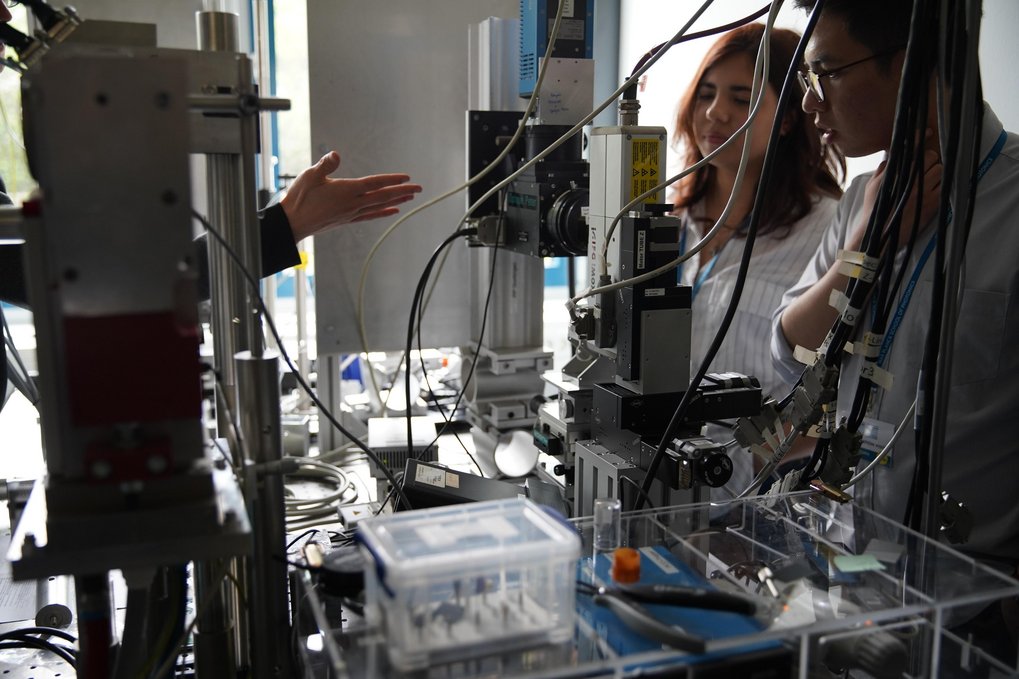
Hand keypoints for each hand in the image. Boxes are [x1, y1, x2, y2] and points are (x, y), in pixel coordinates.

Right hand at [280, 151, 422, 242]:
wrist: (293, 223)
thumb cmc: (300, 198)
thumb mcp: (310, 176)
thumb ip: (325, 165)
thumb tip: (337, 155)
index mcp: (346, 190)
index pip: (375, 183)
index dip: (392, 180)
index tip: (407, 177)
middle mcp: (353, 203)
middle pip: (383, 196)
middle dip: (402, 191)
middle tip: (419, 188)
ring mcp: (351, 213)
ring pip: (379, 206)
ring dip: (396, 201)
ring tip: (410, 198)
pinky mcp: (347, 220)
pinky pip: (370, 216)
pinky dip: (383, 213)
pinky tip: (392, 212)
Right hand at [855, 144, 941, 249]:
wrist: (878, 234)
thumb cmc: (873, 209)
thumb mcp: (872, 186)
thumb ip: (883, 168)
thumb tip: (892, 155)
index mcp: (895, 172)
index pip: (911, 148)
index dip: (921, 137)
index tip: (928, 131)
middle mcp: (910, 179)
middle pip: (931, 156)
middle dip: (928, 160)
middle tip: (924, 167)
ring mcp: (922, 192)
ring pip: (940, 170)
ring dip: (936, 173)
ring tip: (928, 180)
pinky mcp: (931, 204)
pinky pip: (944, 186)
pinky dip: (940, 186)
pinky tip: (932, 190)